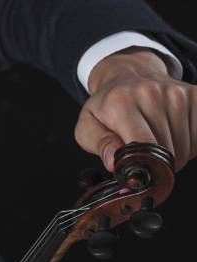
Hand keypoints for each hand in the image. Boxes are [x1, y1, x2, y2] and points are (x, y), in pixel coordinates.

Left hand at [75, 47, 196, 171]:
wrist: (128, 75)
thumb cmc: (107, 106)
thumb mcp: (88, 127)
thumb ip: (99, 145)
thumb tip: (113, 162)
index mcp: (121, 102)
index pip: (142, 145)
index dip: (143, 167)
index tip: (139, 174)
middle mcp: (151, 93)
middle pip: (166, 151)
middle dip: (157, 165)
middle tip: (145, 159)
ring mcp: (176, 93)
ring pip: (185, 147)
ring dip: (174, 155)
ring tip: (157, 145)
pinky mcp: (194, 95)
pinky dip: (190, 144)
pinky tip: (174, 136)